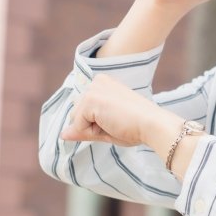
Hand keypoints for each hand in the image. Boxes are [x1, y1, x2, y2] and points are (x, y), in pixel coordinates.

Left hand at [60, 74, 177, 147]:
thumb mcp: (105, 128)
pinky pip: (78, 126)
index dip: (97, 123)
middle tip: (117, 123)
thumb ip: (83, 129)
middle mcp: (96, 82)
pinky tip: (111, 124)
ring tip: (114, 123)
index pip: (84, 110)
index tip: (119, 119)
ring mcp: (93, 90)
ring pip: (76, 120)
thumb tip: (62, 134)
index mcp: (103, 83)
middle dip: (92, 126)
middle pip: (77, 114)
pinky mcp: (91, 100)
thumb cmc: (136, 126)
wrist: (152, 124)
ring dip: (92, 129)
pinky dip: (92, 132)